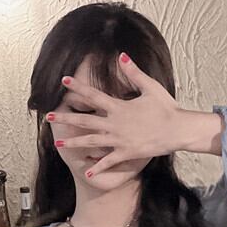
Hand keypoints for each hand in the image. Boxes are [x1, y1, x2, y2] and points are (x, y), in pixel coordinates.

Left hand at [49, 53, 180, 176]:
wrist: (178, 130)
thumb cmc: (167, 108)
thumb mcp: (151, 87)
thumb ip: (134, 72)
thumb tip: (121, 55)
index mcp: (119, 107)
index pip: (93, 95)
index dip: (78, 87)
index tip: (63, 81)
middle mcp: (115, 124)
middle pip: (85, 121)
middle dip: (66, 119)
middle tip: (48, 117)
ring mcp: (120, 140)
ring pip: (91, 142)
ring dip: (74, 143)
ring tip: (58, 144)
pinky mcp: (127, 153)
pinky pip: (109, 161)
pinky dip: (98, 167)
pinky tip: (87, 171)